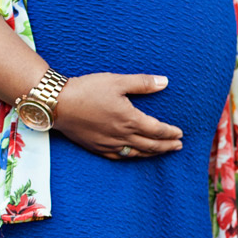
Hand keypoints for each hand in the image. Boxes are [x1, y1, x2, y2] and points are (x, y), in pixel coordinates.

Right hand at [52, 73, 183, 159]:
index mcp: (130, 119)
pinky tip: (136, 155)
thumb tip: (165, 82)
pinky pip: (120, 157)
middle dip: (167, 146)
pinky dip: (133, 156)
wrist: (57, 103)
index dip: (171, 133)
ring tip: (163, 151)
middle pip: (151, 145)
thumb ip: (142, 83)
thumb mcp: (117, 81)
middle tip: (178, 146)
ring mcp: (110, 144)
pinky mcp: (97, 148)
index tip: (180, 133)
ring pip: (137, 153)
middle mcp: (122, 136)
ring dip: (153, 153)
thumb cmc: (87, 89)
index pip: (157, 130)